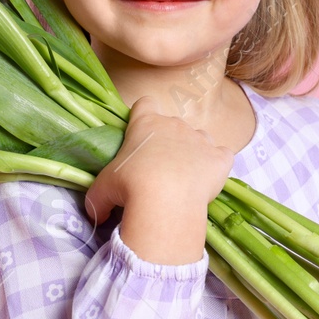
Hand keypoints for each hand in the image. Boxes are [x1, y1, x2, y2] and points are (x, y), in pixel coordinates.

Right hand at [84, 97, 234, 263]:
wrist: (166, 200)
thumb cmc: (130, 187)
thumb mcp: (102, 190)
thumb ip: (97, 199)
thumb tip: (95, 214)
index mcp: (146, 123)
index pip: (145, 104)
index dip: (143, 117)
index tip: (140, 138)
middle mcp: (176, 124)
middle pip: (173, 125)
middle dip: (168, 143)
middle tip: (158, 171)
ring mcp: (201, 139)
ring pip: (200, 138)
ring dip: (193, 153)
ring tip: (184, 178)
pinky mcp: (220, 158)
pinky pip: (223, 156)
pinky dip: (217, 166)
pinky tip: (207, 181)